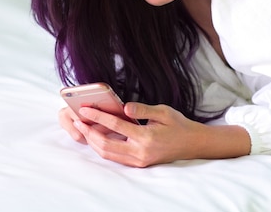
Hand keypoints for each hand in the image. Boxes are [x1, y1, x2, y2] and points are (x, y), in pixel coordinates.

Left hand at [71, 102, 250, 166]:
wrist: (192, 144)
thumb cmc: (177, 124)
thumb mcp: (162, 112)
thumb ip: (142, 110)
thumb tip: (124, 106)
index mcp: (146, 137)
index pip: (115, 126)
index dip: (98, 117)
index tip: (85, 110)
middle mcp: (140, 152)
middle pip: (106, 144)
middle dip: (89, 132)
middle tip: (78, 120)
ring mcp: (139, 161)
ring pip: (108, 154)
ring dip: (93, 141)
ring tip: (84, 128)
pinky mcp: (139, 164)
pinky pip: (115, 157)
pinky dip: (102, 148)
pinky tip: (96, 137)